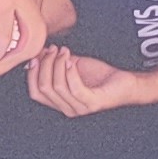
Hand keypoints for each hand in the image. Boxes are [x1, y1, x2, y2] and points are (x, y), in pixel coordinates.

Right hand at [25, 45, 147, 115]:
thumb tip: (39, 52)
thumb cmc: (100, 76)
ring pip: (57, 86)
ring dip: (57, 64)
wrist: (125, 83)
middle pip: (44, 88)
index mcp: (60, 102)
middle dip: (45, 64)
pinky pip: (74, 88)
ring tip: (64, 51)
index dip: (32, 73)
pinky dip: (70, 72)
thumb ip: (56, 62)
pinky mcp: (92, 103)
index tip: (37, 55)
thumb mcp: (72, 66)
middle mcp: (67, 109)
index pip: (35, 93)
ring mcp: (80, 108)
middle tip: (53, 49)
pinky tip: (71, 61)